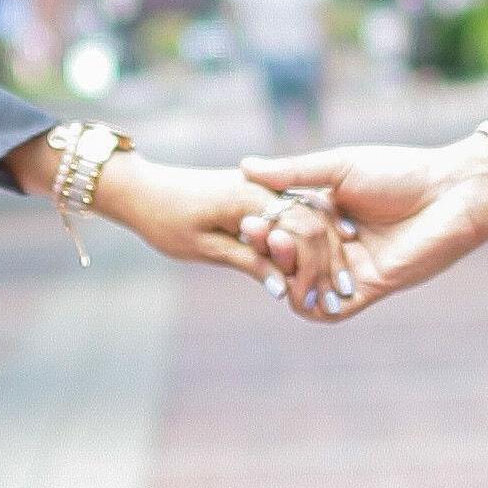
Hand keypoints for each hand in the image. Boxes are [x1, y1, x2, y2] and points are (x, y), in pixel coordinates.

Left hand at [93, 151, 355, 304]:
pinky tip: (334, 248)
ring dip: (328, 249)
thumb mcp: (203, 247)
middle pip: (313, 223)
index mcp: (249, 199)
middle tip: (346, 297)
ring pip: (309, 217)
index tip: (330, 300)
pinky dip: (314, 232)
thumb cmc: (163, 220)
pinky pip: (295, 210)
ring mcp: (262, 187)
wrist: (140, 188)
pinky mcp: (257, 192)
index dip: (319, 268)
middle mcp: (262, 188)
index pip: (302, 231)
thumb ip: (246, 263)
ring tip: (343, 282)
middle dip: (331, 261)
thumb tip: (283, 291)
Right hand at [238, 132, 487, 319]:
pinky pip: (332, 311)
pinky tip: (294, 292)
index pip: (283, 227)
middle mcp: (335, 244)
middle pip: (290, 258)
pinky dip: (309, 307)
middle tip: (256, 235)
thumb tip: (244, 166)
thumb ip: (294, 173)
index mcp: (326, 213)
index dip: (263, 227)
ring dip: (286, 275)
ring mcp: (351, 269)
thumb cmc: (400, 172)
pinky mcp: (370, 289)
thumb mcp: (339, 166)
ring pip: (306, 285)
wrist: (451, 192)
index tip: (244, 219)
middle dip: (270, 249)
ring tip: (279, 252)